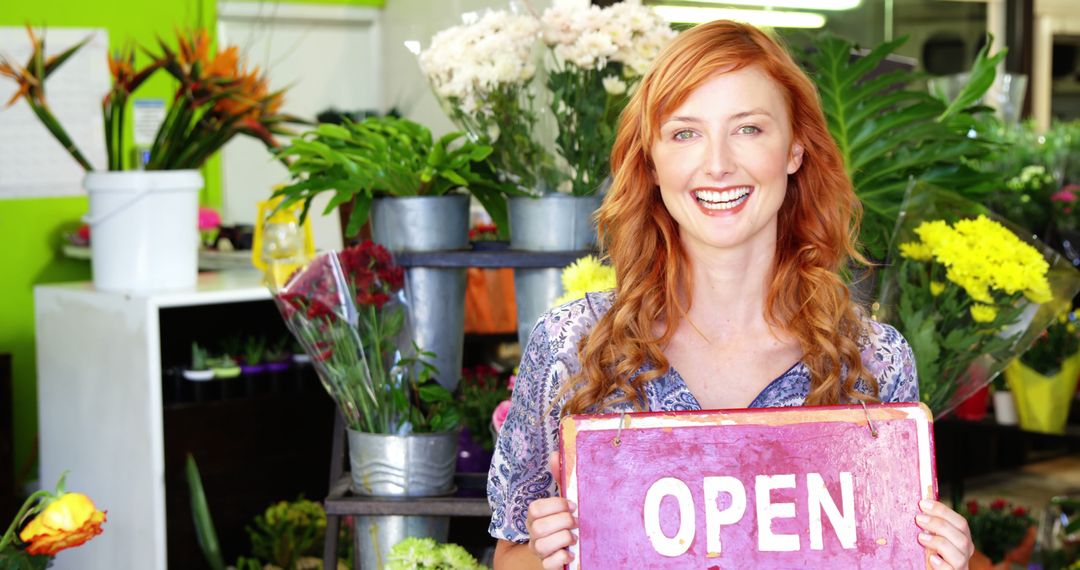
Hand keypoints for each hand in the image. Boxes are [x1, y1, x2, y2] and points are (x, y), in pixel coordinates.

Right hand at [526, 453, 577, 568]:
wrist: (569, 547)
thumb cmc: (566, 520)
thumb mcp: (564, 500)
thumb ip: (560, 478)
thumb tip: (556, 453)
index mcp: (536, 516)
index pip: (535, 508)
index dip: (556, 505)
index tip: (572, 505)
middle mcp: (534, 534)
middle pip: (539, 527)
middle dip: (563, 522)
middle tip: (577, 522)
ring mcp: (539, 551)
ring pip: (542, 546)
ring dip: (564, 539)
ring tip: (574, 538)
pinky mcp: (547, 565)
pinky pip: (548, 564)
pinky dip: (562, 558)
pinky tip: (571, 553)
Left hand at [916, 499, 973, 568]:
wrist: (927, 567)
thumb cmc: (929, 551)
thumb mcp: (931, 534)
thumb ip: (931, 520)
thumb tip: (924, 497)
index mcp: (961, 538)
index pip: (961, 523)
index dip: (943, 511)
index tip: (923, 503)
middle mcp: (964, 553)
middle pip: (962, 538)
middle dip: (939, 525)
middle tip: (919, 519)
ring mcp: (959, 566)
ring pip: (959, 556)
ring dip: (939, 543)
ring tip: (921, 538)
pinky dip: (942, 564)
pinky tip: (931, 558)